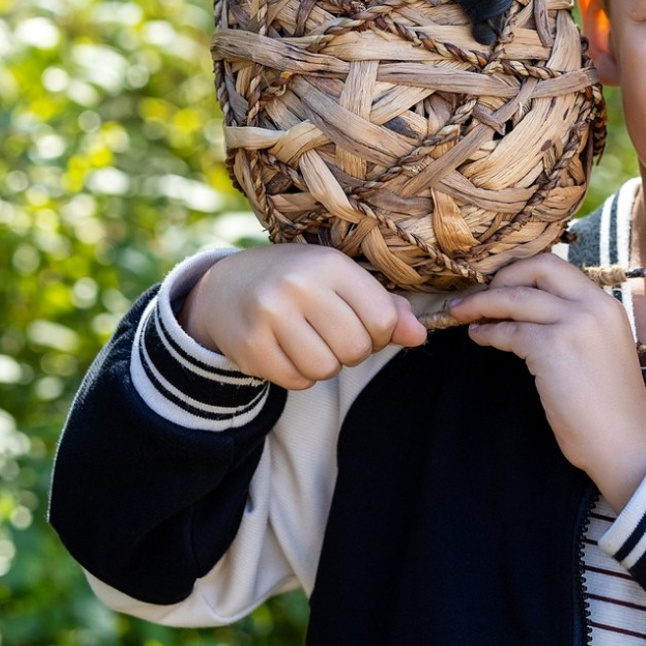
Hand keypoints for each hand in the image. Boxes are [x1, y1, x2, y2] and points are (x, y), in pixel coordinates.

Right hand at [179, 245, 426, 389]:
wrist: (226, 286)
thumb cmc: (299, 281)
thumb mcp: (342, 280)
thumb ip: (386, 307)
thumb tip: (419, 336)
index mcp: (330, 264)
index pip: (382, 317)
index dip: (383, 332)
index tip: (367, 326)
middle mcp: (299, 285)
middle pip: (355, 347)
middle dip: (354, 351)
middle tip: (335, 336)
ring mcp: (270, 315)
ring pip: (326, 369)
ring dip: (327, 365)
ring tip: (313, 343)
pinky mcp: (250, 345)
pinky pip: (296, 381)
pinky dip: (301, 375)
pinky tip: (289, 352)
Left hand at [449, 254, 645, 509]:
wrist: (625, 442)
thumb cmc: (611, 406)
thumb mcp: (601, 348)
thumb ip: (577, 324)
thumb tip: (532, 313)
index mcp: (606, 304)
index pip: (558, 266)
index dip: (523, 272)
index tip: (502, 285)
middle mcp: (593, 305)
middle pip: (538, 268)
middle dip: (502, 277)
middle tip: (480, 294)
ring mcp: (574, 324)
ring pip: (516, 297)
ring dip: (482, 303)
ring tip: (462, 312)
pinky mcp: (553, 348)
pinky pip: (510, 331)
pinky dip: (488, 332)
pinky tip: (479, 337)